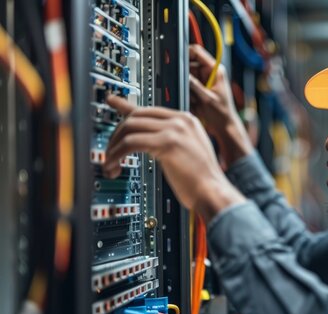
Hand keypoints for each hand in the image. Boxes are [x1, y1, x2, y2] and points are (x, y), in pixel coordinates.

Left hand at [103, 95, 245, 219]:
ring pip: (130, 127)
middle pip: (136, 116)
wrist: (213, 192)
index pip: (150, 110)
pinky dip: (116, 154)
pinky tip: (113, 165)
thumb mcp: (188, 152)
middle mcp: (181, 120)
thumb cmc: (201, 181)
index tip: (112, 101)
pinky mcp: (168, 143)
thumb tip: (148, 142)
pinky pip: (131, 143)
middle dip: (116, 134)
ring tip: (109, 163)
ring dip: (113, 147)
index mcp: (187, 121)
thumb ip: (171, 141)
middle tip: (108, 152)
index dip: (127, 108)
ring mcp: (175, 129)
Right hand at [189, 45, 252, 164]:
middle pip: (188, 65)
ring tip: (193, 98)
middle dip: (184, 76)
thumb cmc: (222, 113)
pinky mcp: (198, 89)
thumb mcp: (206, 98)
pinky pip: (186, 86)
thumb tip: (182, 74)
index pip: (197, 52)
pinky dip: (186, 93)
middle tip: (182, 85)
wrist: (224, 126)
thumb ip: (194, 85)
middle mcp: (209, 73)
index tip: (174, 58)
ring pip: (186, 77)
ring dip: (186, 87)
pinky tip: (193, 102)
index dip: (185, 53)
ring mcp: (203, 81)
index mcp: (216, 70)